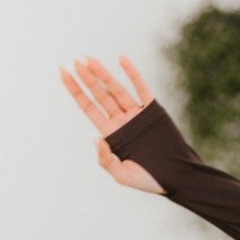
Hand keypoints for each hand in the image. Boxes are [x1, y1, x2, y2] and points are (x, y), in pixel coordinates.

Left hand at [60, 56, 164, 193]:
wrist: (177, 177)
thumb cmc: (149, 180)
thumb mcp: (122, 175)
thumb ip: (105, 159)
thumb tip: (95, 138)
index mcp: (111, 134)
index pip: (89, 107)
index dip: (75, 90)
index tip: (63, 73)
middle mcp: (122, 120)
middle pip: (100, 95)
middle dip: (87, 79)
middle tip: (75, 62)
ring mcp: (137, 114)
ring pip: (117, 89)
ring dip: (103, 74)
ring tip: (89, 60)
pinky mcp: (153, 110)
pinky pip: (141, 88)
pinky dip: (132, 73)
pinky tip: (121, 58)